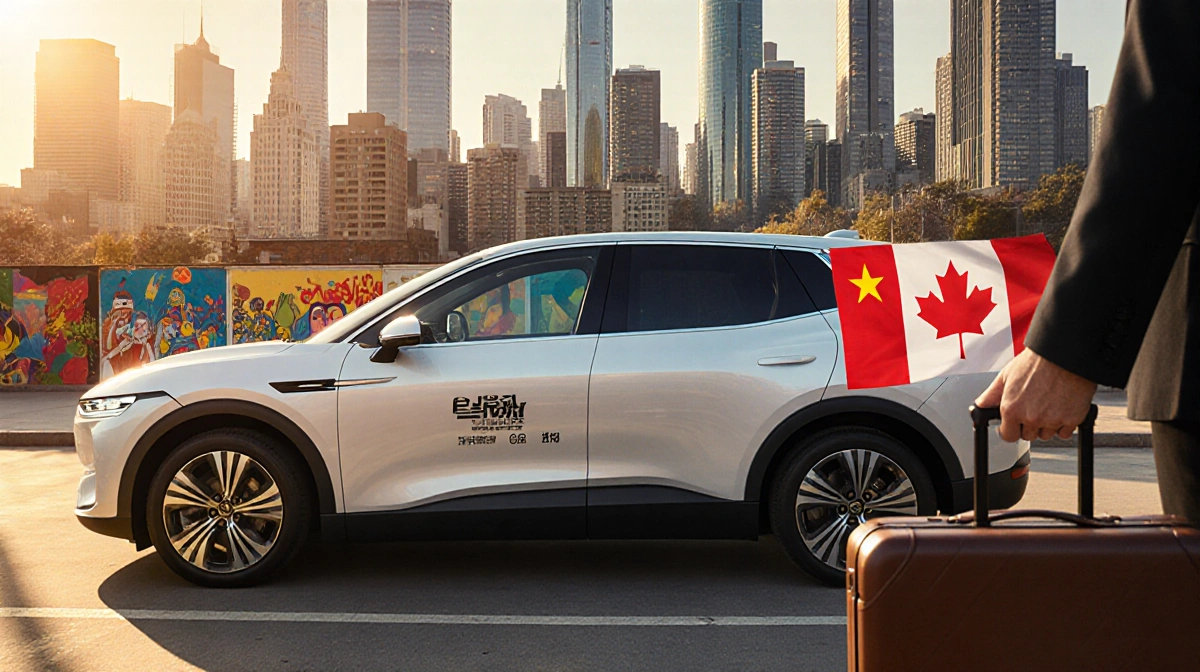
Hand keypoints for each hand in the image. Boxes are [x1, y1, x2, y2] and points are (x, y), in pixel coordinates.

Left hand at [975, 348, 1097, 442]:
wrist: (1063, 354)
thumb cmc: (1036, 362)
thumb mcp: (1006, 376)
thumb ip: (991, 395)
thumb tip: (981, 405)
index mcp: (1012, 409)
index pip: (1008, 436)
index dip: (1009, 429)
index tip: (1012, 425)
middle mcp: (1032, 418)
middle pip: (1028, 436)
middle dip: (1027, 425)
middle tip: (1032, 408)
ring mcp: (1053, 420)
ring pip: (1046, 435)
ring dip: (1045, 425)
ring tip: (1047, 405)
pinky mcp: (1073, 419)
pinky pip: (1065, 432)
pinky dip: (1063, 424)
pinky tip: (1060, 408)